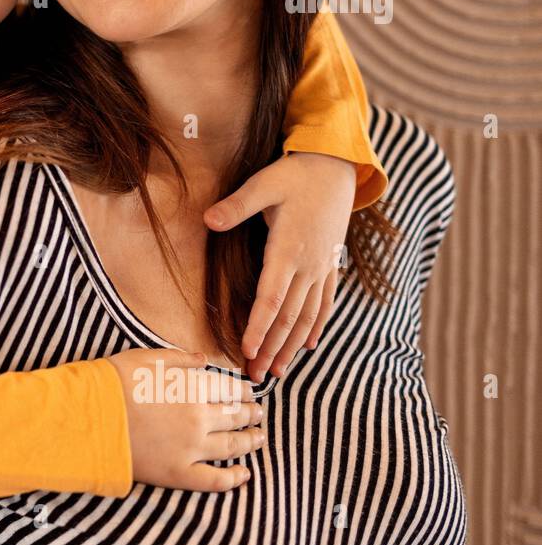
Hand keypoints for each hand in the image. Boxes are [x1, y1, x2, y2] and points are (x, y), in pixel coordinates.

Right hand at [107, 348, 265, 491]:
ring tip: (259, 437)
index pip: (230, 389)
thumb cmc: (114, 382)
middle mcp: (199, 417)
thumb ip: (180, 358)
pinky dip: (234, 478)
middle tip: (258, 413)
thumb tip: (204, 359)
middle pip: (236, 416)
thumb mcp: (147, 357)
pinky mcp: (178, 473)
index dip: (244, 390)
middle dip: (250, 414)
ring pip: (232, 446)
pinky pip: (214, 479)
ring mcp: (191, 448)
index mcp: (193, 387)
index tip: (250, 392)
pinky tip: (245, 475)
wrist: (90, 416)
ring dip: (250, 441)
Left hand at [202, 152, 354, 381]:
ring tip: (277, 372)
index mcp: (288, 249)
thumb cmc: (295, 174)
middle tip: (255, 377)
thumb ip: (236, 205)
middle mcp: (308, 264)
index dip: (259, 327)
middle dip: (271, 348)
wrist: (336, 167)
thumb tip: (208, 219)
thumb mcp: (263, 183)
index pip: (271, 298)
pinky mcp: (330, 264)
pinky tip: (308, 345)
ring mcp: (322, 267)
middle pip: (288, 316)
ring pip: (307, 316)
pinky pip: (325, 302)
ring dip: (291, 346)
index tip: (247, 351)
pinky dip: (316, 326)